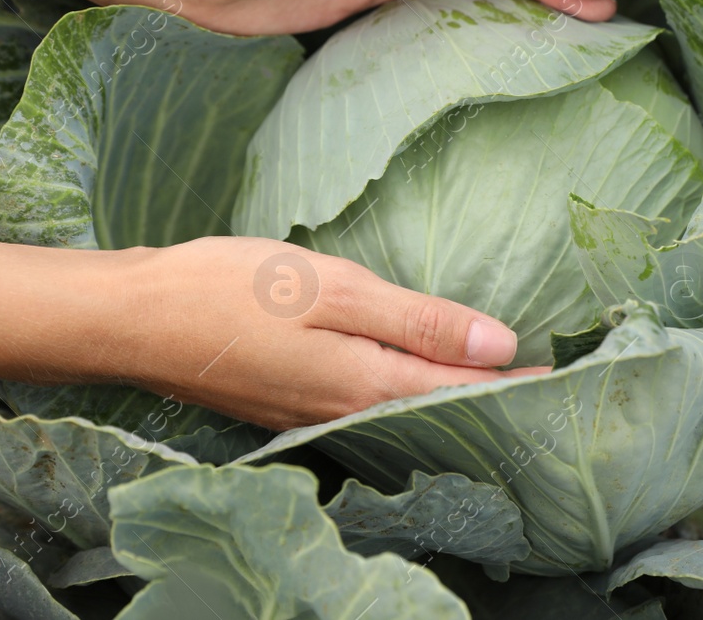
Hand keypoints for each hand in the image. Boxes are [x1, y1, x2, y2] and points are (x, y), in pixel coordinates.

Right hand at [117, 236, 547, 429]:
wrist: (137, 318)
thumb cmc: (232, 291)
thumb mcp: (334, 290)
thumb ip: (419, 321)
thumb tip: (501, 344)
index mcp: (369, 382)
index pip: (465, 389)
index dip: (516, 383)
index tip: (565, 375)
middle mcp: (348, 411)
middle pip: (436, 407)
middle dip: (489, 394)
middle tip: (544, 380)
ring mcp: (314, 412)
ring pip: (401, 409)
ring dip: (447, 394)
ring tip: (493, 378)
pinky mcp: (289, 401)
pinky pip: (366, 403)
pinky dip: (402, 390)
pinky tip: (410, 374)